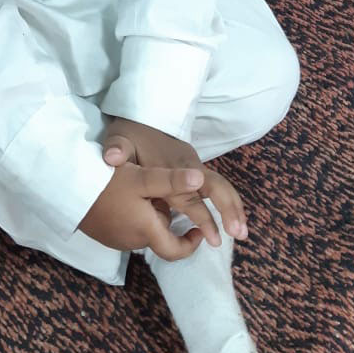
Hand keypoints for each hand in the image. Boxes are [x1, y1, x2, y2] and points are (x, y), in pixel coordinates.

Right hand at [79, 162, 205, 259]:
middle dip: (162, 216)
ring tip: (138, 190)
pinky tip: (121, 195)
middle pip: (157, 235)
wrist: (67, 187)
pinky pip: (125, 228)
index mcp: (147, 232)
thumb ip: (172, 180)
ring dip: (146, 215)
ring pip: (141, 230)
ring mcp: (114, 239)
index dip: (190, 244)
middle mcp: (132, 241)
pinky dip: (130, 216)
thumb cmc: (107, 183)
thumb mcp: (142, 178)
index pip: (175, 251)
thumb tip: (201, 180)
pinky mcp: (102, 233)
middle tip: (158, 193)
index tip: (198, 230)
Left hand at [102, 118, 247, 246]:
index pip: (190, 194)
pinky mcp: (194, 167)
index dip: (203, 215)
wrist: (141, 114)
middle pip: (215, 187)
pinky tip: (234, 219)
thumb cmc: (130, 133)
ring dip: (233, 207)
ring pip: (220, 186)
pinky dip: (228, 201)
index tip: (214, 237)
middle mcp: (188, 166)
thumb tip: (111, 157)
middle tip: (240, 233)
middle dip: (229, 209)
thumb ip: (116, 148)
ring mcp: (194, 165)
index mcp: (170, 166)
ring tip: (243, 233)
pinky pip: (216, 185)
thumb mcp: (119, 138)